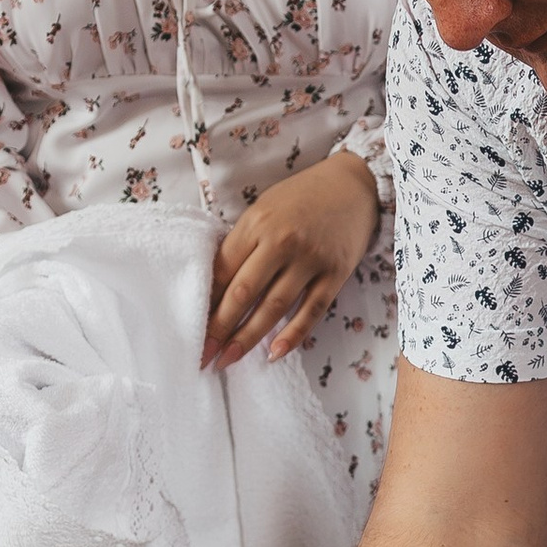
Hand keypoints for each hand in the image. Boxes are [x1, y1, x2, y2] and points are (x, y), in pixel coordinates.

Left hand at [206, 150, 379, 366]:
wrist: (354, 185)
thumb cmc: (302, 198)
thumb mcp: (264, 209)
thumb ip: (243, 243)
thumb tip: (218, 286)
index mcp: (257, 223)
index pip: (223, 270)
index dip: (206, 302)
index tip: (192, 326)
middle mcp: (282, 241)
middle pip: (243, 292)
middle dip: (219, 328)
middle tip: (203, 354)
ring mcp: (311, 259)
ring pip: (274, 307)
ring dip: (248, 338)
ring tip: (228, 360)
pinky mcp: (336, 274)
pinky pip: (311, 311)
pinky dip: (292, 335)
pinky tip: (273, 355)